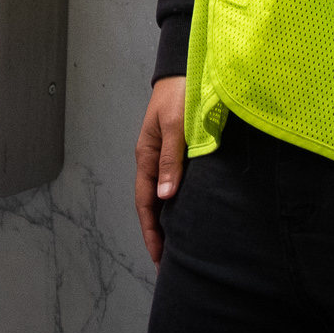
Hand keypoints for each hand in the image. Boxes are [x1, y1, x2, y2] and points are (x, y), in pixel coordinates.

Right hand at [134, 75, 187, 265]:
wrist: (186, 69)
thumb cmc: (180, 93)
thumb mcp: (176, 126)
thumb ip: (171, 159)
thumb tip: (165, 197)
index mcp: (148, 155)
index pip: (146, 202)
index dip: (152, 231)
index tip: (159, 258)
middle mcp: (154, 159)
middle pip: (152, 204)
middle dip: (158, 233)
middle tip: (169, 263)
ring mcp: (165, 156)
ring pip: (163, 196)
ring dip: (168, 220)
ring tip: (179, 246)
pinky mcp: (178, 151)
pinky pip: (174, 184)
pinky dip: (177, 203)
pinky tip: (188, 214)